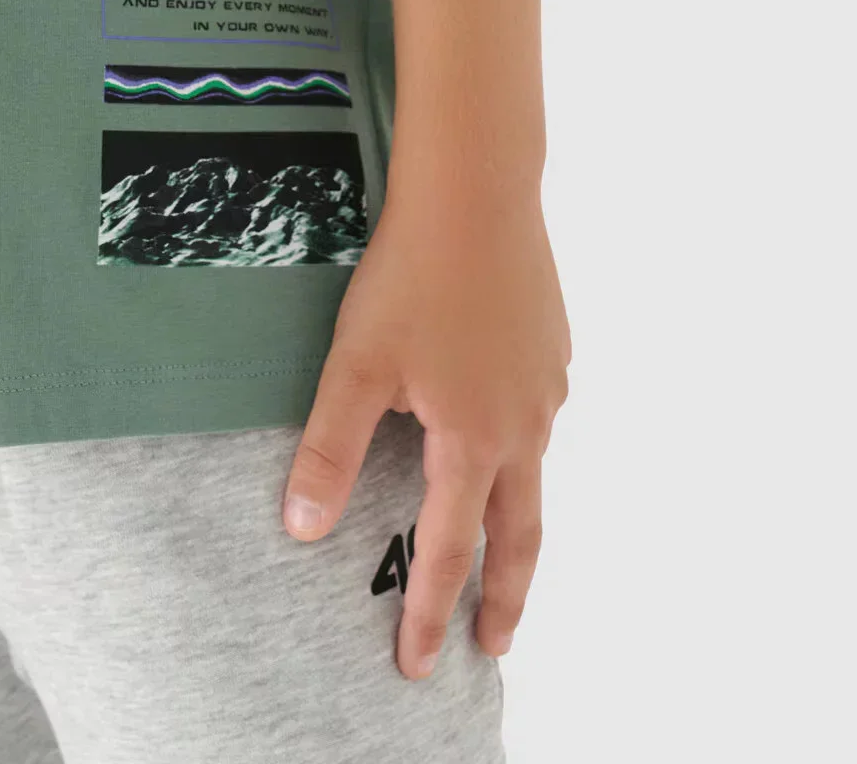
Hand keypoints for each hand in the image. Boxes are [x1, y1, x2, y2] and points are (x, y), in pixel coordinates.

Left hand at [281, 180, 571, 678]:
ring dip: (518, 520)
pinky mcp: (553, 346)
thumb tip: (303, 528)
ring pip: (536, 472)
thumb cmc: (411, 275)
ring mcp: (547, 384)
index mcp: (474, 440)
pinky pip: (540, 415)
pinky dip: (522, 449)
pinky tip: (501, 431)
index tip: (420, 665)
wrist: (477, 192)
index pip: (450, 551)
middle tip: (494, 644)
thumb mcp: (355, 364)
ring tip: (499, 542)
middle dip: (506, 596)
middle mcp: (524, 423)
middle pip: (521, 534)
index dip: (432, 614)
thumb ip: (330, 449)